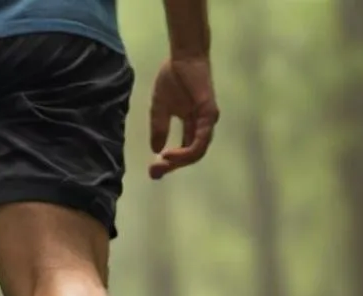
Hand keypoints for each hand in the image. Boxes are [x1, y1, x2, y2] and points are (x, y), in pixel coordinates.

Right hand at [149, 56, 218, 178]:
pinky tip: (170, 153)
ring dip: (180, 161)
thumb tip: (155, 149)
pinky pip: (201, 140)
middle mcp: (202, 126)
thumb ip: (159, 127)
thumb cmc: (174, 77)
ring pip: (198, 151)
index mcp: (193, 124)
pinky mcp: (209, 114)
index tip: (153, 170)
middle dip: (172, 166)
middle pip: (192, 155)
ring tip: (162, 162)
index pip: (185, 150)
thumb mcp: (160, 107)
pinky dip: (187, 150)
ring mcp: (208, 121)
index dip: (170, 162)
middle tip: (155, 172)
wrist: (183, 57)